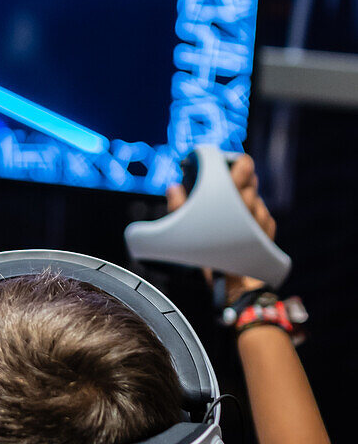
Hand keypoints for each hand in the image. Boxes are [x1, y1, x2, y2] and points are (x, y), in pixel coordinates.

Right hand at [166, 154, 276, 304]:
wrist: (235, 284)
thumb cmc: (208, 258)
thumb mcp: (183, 231)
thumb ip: (176, 206)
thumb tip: (174, 188)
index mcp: (232, 198)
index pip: (243, 163)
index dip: (231, 159)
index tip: (217, 164)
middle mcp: (251, 203)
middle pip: (250, 174)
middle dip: (235, 175)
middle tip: (220, 183)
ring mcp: (262, 215)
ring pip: (255, 192)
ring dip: (242, 194)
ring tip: (227, 208)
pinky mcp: (268, 228)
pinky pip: (261, 209)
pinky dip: (250, 211)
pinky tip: (237, 223)